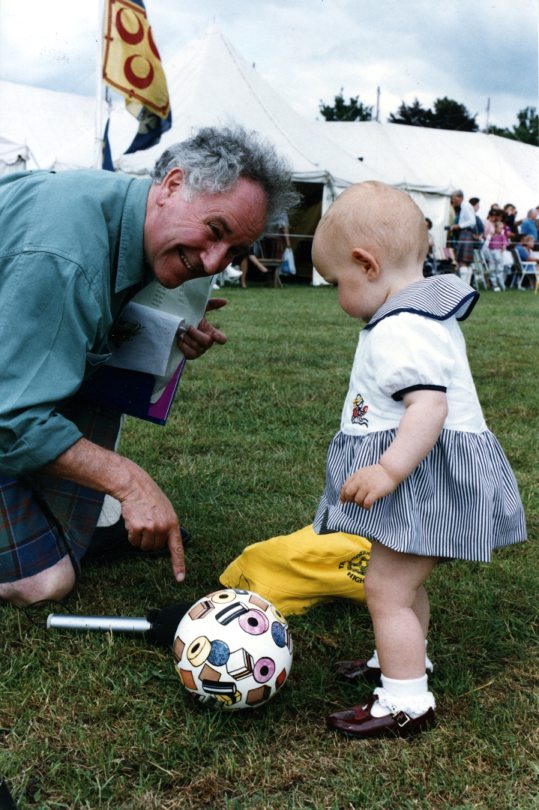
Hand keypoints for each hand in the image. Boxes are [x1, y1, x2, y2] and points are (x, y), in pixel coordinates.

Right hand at [44, 438, 185, 582]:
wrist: (135, 486)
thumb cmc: (149, 498)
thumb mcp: (166, 510)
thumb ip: (168, 526)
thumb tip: (166, 544)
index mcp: (173, 523)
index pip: (177, 548)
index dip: (178, 565)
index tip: (180, 579)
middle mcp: (163, 527)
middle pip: (155, 548)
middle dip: (150, 539)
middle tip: (147, 523)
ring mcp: (151, 528)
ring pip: (143, 546)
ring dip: (139, 537)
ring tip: (140, 520)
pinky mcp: (137, 528)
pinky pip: (133, 541)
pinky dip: (131, 534)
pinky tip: (133, 520)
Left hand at [176, 298, 226, 358]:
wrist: (174, 325)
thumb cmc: (189, 317)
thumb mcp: (199, 309)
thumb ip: (211, 304)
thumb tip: (225, 301)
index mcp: (212, 332)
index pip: (222, 339)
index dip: (220, 338)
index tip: (214, 334)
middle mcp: (208, 343)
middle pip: (207, 342)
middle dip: (195, 333)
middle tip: (187, 326)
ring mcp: (200, 350)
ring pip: (197, 347)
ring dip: (187, 338)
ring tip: (180, 332)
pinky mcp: (191, 355)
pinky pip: (190, 353)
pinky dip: (183, 345)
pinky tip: (179, 340)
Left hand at [339, 464, 397, 509]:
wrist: (390, 469)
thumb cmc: (377, 473)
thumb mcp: (363, 473)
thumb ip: (355, 480)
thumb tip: (348, 493)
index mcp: (356, 476)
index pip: (344, 487)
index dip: (342, 496)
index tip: (344, 501)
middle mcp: (360, 481)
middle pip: (348, 493)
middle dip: (350, 500)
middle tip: (355, 502)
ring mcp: (367, 486)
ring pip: (357, 500)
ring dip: (359, 504)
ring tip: (364, 504)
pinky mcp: (375, 491)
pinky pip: (367, 503)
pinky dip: (366, 507)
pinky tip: (369, 506)